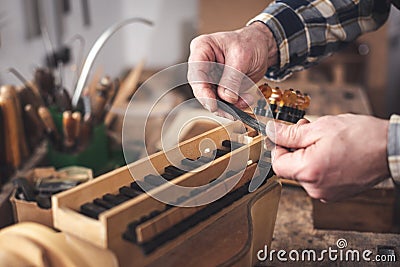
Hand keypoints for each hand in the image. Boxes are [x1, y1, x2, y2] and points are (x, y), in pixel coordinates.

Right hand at [188, 22, 277, 116]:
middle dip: (217, 103)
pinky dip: (235, 105)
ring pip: (212, 99)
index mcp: (202, 48)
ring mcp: (210, 77)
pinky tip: (245, 100)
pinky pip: (223, 101)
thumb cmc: (250, 42)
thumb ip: (232, 78)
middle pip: (201, 90)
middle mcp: (203, 64)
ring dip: (228, 105)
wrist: (262, 47)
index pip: (196, 73)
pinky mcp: (219, 87)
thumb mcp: (242, 56)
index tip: (213, 104)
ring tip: (244, 102)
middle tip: (229, 111)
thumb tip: (227, 97)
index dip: (202, 91)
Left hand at [266, 114, 389, 200]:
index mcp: (308, 172)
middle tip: (307, 130)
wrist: (391, 149)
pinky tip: (331, 151)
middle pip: (290, 168)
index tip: (285, 135)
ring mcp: (326, 193)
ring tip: (324, 140)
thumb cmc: (361, 137)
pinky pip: (317, 178)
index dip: (279, 147)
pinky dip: (319, 164)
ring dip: (307, 154)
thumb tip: (272, 132)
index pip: (276, 163)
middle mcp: (315, 188)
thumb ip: (290, 134)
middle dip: (295, 147)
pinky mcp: (335, 193)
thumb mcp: (319, 128)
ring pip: (304, 172)